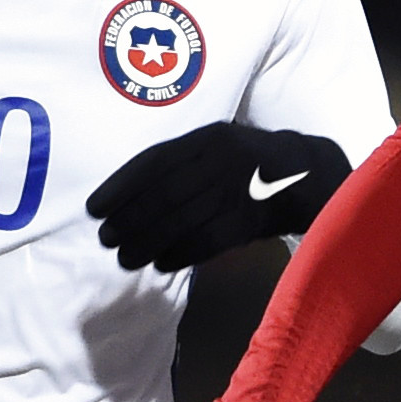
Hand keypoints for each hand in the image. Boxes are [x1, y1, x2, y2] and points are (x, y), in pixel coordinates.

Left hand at [81, 121, 356, 273]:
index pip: (154, 161)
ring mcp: (239, 190)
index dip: (120, 186)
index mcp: (208, 137)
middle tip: (106, 239)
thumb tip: (125, 198)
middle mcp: (221, 160)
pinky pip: (208, 240)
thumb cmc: (247, 162)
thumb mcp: (215, 145)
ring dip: (149, 242)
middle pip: (165, 194)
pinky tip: (161, 264)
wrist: (306, 175)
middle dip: (130, 219)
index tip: (94, 208)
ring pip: (183, 219)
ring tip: (126, 259)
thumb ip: (179, 163)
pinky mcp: (251, 219)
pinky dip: (181, 253)